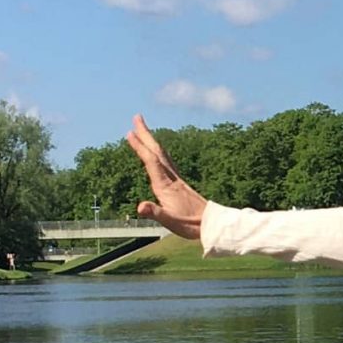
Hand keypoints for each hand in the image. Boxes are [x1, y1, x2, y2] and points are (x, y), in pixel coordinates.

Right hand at [124, 114, 207, 238]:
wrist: (213, 224)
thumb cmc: (191, 225)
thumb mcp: (170, 222)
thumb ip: (155, 213)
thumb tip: (140, 207)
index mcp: (166, 185)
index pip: (151, 161)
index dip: (140, 147)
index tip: (129, 133)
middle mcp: (171, 178)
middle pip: (157, 151)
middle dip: (146, 134)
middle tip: (137, 117)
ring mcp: (177, 179)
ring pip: (162, 154)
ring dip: (152, 140)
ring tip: (143, 129)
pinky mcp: (180, 183)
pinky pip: (167, 161)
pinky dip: (159, 152)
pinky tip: (158, 152)